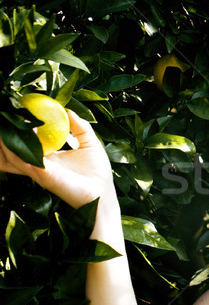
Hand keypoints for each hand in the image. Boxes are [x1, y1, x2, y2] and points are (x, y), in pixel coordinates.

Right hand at [0, 110, 115, 208]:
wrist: (102, 194)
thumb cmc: (97, 173)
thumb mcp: (90, 144)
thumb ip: (80, 127)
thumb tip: (68, 110)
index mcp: (48, 157)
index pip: (27, 142)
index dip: (20, 129)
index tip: (18, 112)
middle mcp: (39, 164)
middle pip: (12, 149)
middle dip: (5, 135)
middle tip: (4, 119)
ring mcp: (38, 170)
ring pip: (11, 154)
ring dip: (6, 140)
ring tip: (7, 123)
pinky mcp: (42, 175)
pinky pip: (24, 159)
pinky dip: (17, 147)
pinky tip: (19, 133)